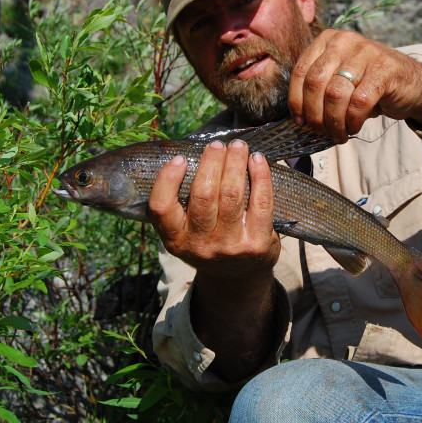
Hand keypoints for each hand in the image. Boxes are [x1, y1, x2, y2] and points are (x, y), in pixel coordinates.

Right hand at [149, 140, 280, 379]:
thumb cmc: (208, 241)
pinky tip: (258, 161)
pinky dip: (260, 176)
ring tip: (238, 147)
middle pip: (204, 194)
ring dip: (236, 163)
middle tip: (218, 144)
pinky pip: (260, 202)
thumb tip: (196, 155)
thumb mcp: (185, 233)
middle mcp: (200, 245)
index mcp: (175, 239)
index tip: (180, 158)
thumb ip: (183, 203)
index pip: (161, 208)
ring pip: (232, 194)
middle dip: (212, 161)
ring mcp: (229, 246)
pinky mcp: (256, 244)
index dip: (168, 180)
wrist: (237, 278)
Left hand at [288, 29, 421, 141]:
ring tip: (339, 135)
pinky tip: (354, 127)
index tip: (300, 123)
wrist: (413, 84)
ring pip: (335, 94)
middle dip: (315, 114)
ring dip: (334, 122)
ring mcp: (366, 52)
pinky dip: (353, 121)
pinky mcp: (385, 69)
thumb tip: (299, 118)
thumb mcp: (340, 78)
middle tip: (320, 132)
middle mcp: (344, 41)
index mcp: (328, 40)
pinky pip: (359, 102)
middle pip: (316, 83)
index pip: (301, 71)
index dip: (296, 101)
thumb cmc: (370, 85)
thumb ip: (319, 89)